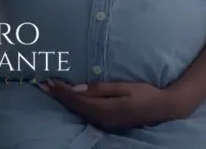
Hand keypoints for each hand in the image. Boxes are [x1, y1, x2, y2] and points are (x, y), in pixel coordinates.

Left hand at [41, 80, 188, 130]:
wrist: (163, 108)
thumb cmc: (144, 93)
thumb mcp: (122, 87)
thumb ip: (99, 89)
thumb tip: (76, 88)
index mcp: (104, 109)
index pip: (76, 99)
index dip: (61, 90)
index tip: (48, 81)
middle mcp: (101, 119)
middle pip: (74, 106)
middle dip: (58, 95)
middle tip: (42, 85)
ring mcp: (104, 123)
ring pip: (78, 111)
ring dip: (64, 100)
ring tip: (51, 91)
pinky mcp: (107, 122)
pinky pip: (85, 113)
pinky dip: (74, 105)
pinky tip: (69, 100)